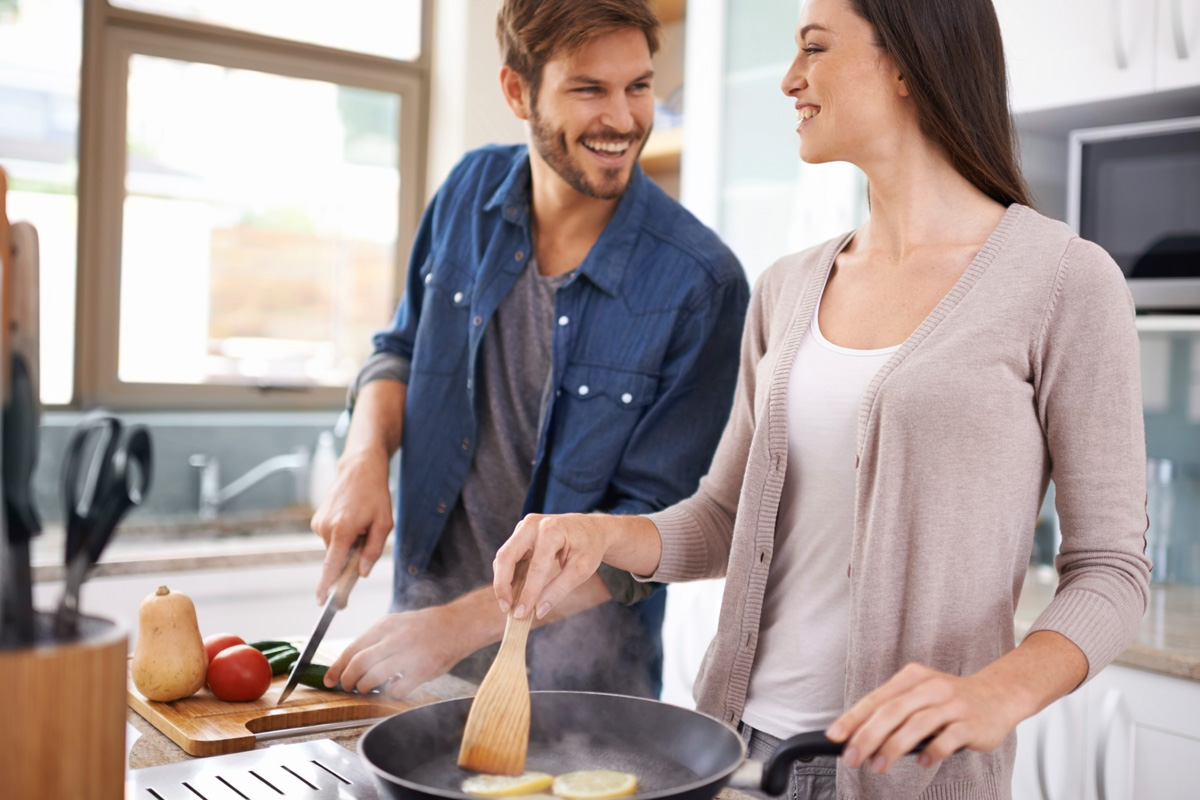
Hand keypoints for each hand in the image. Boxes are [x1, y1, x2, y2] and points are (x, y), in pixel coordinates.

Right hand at [310, 448, 392, 603]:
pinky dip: (342, 536)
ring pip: (335, 549)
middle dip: (351, 558)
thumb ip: (373, 551)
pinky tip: (352, 519)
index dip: (327, 586)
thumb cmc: (375, 494)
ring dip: (348, 544)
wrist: (359, 468)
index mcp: (342, 530)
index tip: (322, 603)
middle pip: (337, 559)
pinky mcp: (317, 521)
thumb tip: (362, 573)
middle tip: (368, 536)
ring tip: (361, 522)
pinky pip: (331, 539)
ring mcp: (318, 524)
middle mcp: (325, 528)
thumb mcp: (384, 523)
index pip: (331, 566)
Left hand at [324, 605, 468, 698]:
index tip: (329, 680)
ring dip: (366, 687)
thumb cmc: (426, 626)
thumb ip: (376, 640)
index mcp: (385, 625)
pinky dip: (391, 692)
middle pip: (358, 664)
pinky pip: (397, 689)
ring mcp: (410, 654)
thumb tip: (351, 662)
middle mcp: (395, 638)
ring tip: (368, 688)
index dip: (337, 668)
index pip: (352, 649)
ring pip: (373, 678)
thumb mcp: (397, 624)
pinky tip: (394, 687)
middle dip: (348, 681)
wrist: (459, 624)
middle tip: (348, 687)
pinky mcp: (423, 670)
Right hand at [493, 513, 610, 619]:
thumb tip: (538, 611)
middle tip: (505, 608)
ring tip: (509, 604)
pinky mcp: (520, 534)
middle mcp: (533, 524)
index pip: (535, 567)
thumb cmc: (589, 547)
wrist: (591, 528)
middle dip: (502, 585)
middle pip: (506, 556)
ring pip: (503, 557)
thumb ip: (559, 589)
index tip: (521, 614)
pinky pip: (508, 556)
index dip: (528, 593)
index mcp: (552, 530)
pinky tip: (513, 592)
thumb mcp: (582, 570)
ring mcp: (524, 527)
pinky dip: (508, 575)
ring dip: (503, 581)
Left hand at [827, 662, 1023, 773]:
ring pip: (916, 724)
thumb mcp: (920, 695)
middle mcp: (931, 687)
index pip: (876, 699)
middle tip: (852, 758)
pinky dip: (932, 751)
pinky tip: (921, 762)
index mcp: (912, 678)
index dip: (853, 718)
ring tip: (879, 765)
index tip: (835, 736)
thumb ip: (894, 711)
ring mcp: (952, 704)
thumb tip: (859, 736)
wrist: (999, 695)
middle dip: (868, 737)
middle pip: (892, 711)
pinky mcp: (971, 722)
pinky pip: (947, 738)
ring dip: (894, 747)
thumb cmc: (951, 699)